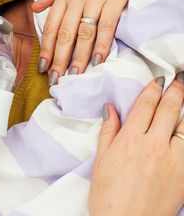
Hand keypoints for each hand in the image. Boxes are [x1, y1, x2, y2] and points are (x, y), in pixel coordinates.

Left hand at [32, 0, 156, 83]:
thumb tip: (35, 8)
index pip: (51, 26)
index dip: (46, 48)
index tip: (42, 66)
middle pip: (65, 33)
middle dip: (58, 59)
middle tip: (55, 78)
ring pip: (84, 33)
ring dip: (79, 57)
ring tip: (73, 75)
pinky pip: (107, 25)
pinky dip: (102, 44)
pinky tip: (98, 60)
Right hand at [89, 74, 183, 215]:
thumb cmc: (108, 196)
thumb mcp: (101, 160)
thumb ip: (108, 131)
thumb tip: (110, 109)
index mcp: (130, 140)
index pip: (145, 106)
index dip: (153, 90)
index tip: (158, 81)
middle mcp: (154, 145)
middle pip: (169, 110)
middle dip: (175, 92)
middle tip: (178, 82)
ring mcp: (173, 160)